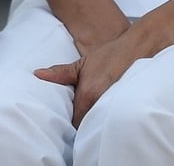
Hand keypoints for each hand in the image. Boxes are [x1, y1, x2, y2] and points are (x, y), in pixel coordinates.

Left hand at [35, 22, 154, 126]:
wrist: (136, 48)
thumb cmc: (108, 56)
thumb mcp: (82, 63)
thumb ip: (60, 73)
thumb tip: (37, 73)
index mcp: (87, 94)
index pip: (75, 122)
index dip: (72, 123)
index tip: (69, 120)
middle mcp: (100, 102)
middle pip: (87, 125)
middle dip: (83, 124)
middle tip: (80, 118)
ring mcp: (114, 105)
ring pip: (100, 122)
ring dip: (95, 120)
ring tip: (93, 113)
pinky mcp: (126, 106)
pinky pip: (113, 118)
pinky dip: (108, 117)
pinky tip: (107, 111)